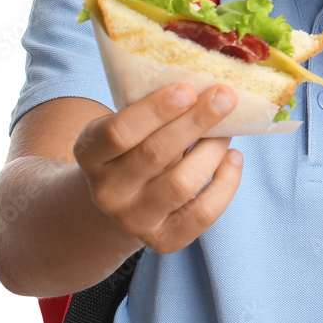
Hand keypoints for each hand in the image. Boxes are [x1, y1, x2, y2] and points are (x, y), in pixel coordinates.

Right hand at [73, 83, 242, 253]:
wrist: (121, 201)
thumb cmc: (134, 145)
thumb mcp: (129, 123)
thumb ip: (156, 106)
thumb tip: (207, 82)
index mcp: (90, 152)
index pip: (118, 132)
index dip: (155, 110)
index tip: (187, 89)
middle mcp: (106, 191)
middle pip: (154, 154)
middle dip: (195, 121)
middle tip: (224, 97)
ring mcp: (132, 219)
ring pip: (181, 184)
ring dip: (212, 150)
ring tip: (227, 129)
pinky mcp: (162, 240)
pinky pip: (202, 214)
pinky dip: (226, 183)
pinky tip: (232, 158)